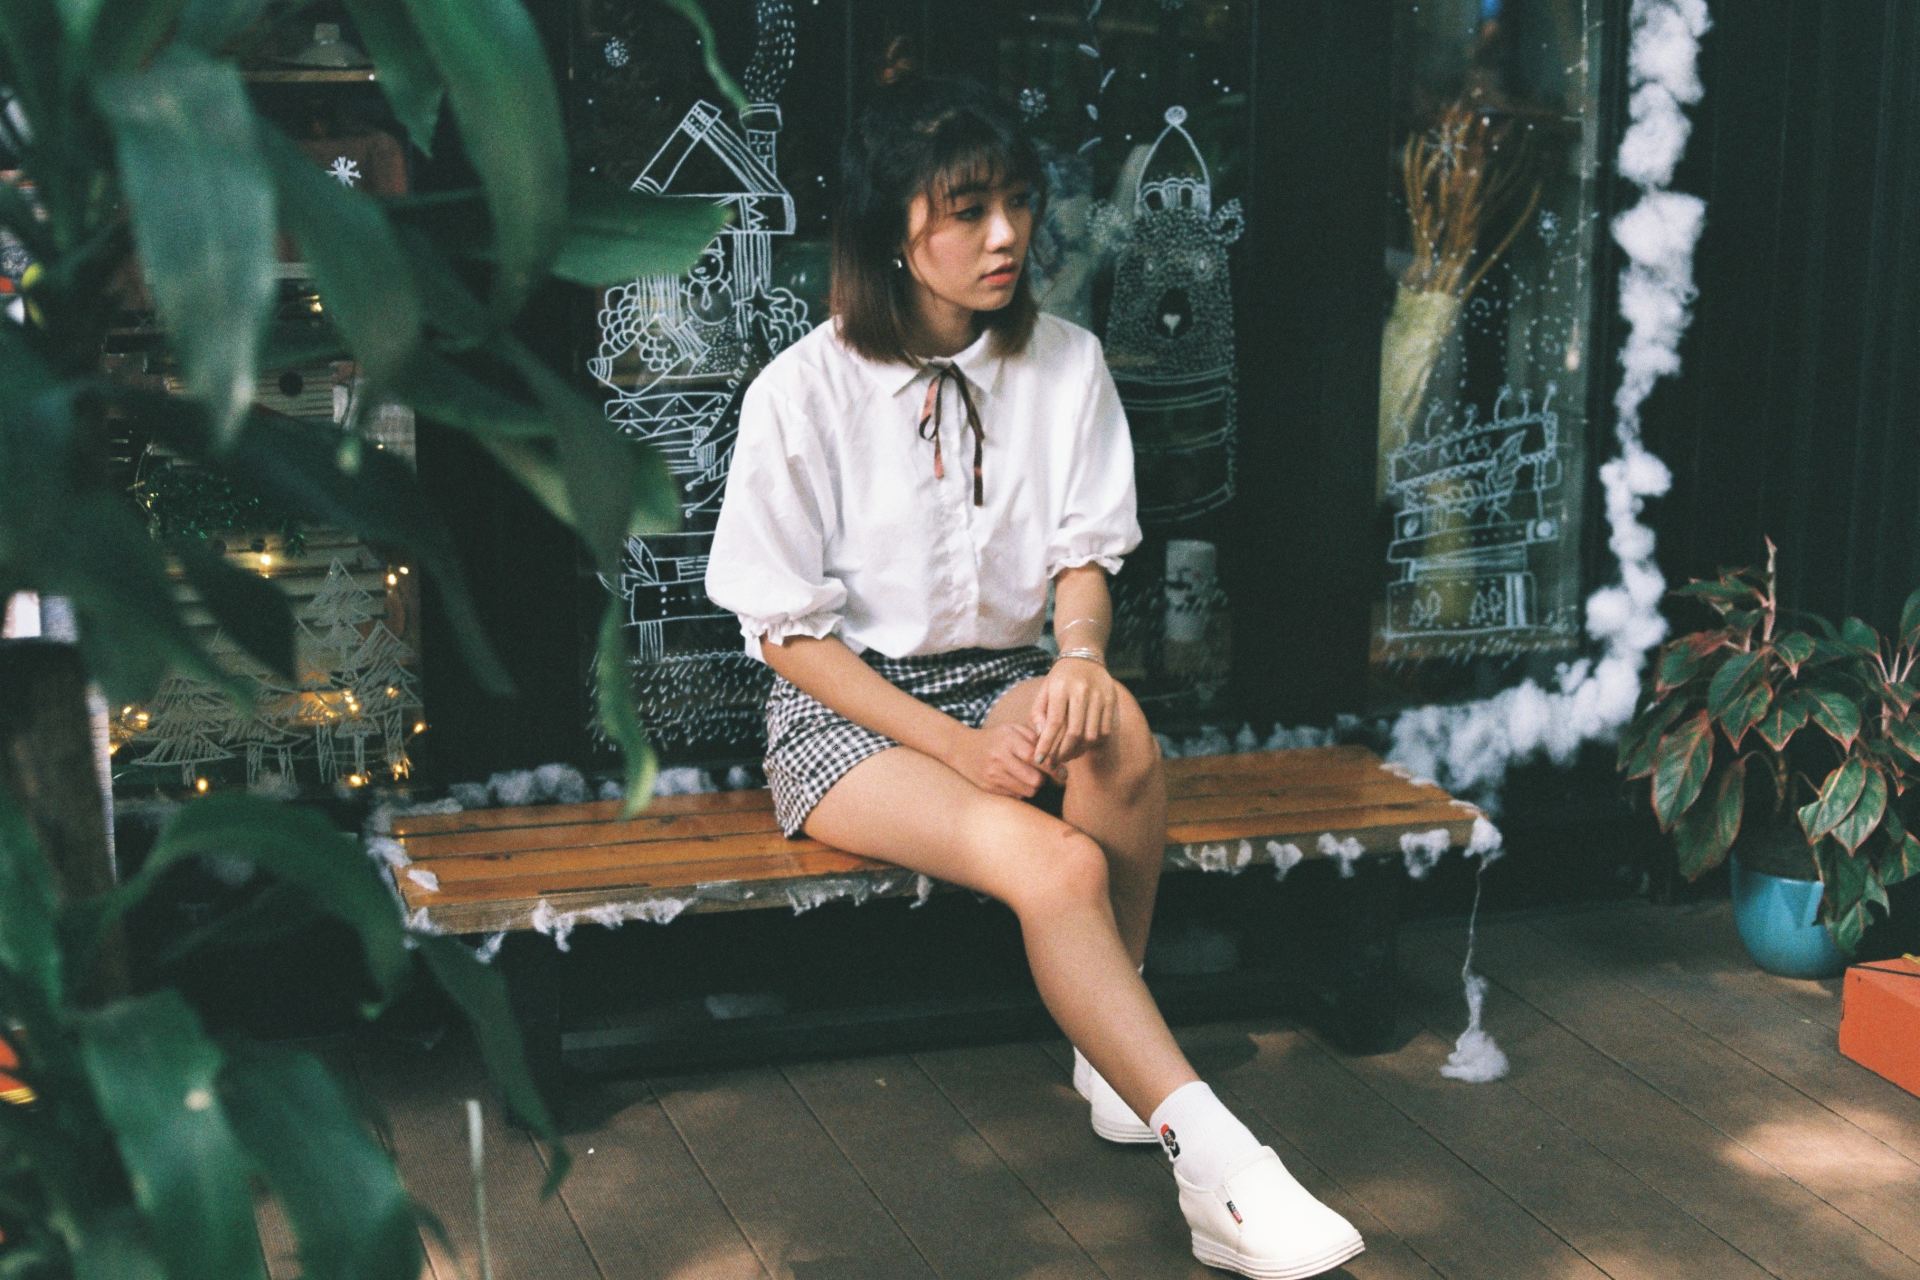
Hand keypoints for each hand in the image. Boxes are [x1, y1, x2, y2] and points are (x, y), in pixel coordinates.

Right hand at [948, 724, 1064, 797]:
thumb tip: (1058, 750)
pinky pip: (1016, 797)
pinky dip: (1020, 791)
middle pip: (1036, 780)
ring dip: (1033, 786)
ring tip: (1027, 776)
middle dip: (1044, 779)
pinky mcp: (989, 789)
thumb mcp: (1013, 729)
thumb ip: (1035, 737)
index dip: (1054, 767)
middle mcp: (999, 759)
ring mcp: (993, 776)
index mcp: (1008, 741)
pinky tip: (1014, 781)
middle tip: (1042, 774)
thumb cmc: (995, 738)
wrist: (962, 749)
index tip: (1063, 772)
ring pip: (1028, 791)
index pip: (1037, 758)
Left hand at [1030, 657, 1117, 767]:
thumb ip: (1038, 714)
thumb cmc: (1060, 679)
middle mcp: (1081, 691)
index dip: (1046, 744)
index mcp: (1061, 688)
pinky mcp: (1111, 700)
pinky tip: (1083, 746)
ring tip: (1068, 755)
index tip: (1040, 760)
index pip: (1054, 723)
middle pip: (1074, 732)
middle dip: (1063, 753)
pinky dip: (1094, 743)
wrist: (1084, 657)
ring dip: (1078, 750)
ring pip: (1091, 735)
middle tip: (1055, 763)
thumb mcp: (1044, 691)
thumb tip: (1042, 736)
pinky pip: (1105, 730)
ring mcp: (1099, 696)